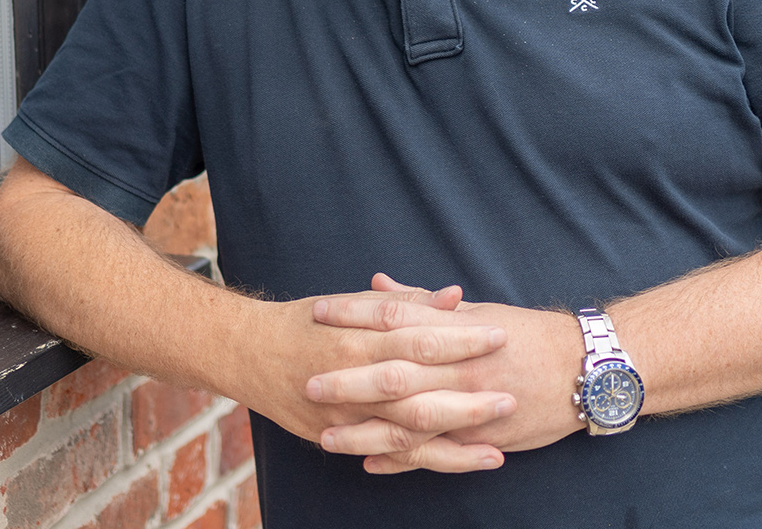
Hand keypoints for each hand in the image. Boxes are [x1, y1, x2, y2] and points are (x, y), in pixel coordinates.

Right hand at [245, 280, 515, 473]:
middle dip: (467, 400)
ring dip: (454, 444)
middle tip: (511, 398)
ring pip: (406, 437)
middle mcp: (353, 380)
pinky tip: (457, 464)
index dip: (461, 340)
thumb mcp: (357, 303)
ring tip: (497, 450)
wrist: (249, 352)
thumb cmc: (311, 320)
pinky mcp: (339, 439)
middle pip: (417, 394)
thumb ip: (408, 302)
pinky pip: (388, 456)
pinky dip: (423, 462)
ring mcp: (345, 417)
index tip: (500, 336)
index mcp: (360, 338)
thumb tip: (456, 296)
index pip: (419, 339)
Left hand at [308, 274, 584, 472]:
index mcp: (457, 328)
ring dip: (365, 430)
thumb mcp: (477, 310)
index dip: (354, 316)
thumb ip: (423, 301)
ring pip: (409, 421)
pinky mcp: (482, 438)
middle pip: (395, 373)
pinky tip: (370, 463)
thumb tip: (378, 283)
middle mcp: (461, 367)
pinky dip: (402, 460)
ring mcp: (471, 406)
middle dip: (349, 379)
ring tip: (326, 435)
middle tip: (308, 380)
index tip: (318, 313)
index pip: (396, 317)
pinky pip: (435, 453)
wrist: (583, 368)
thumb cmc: (528, 334)